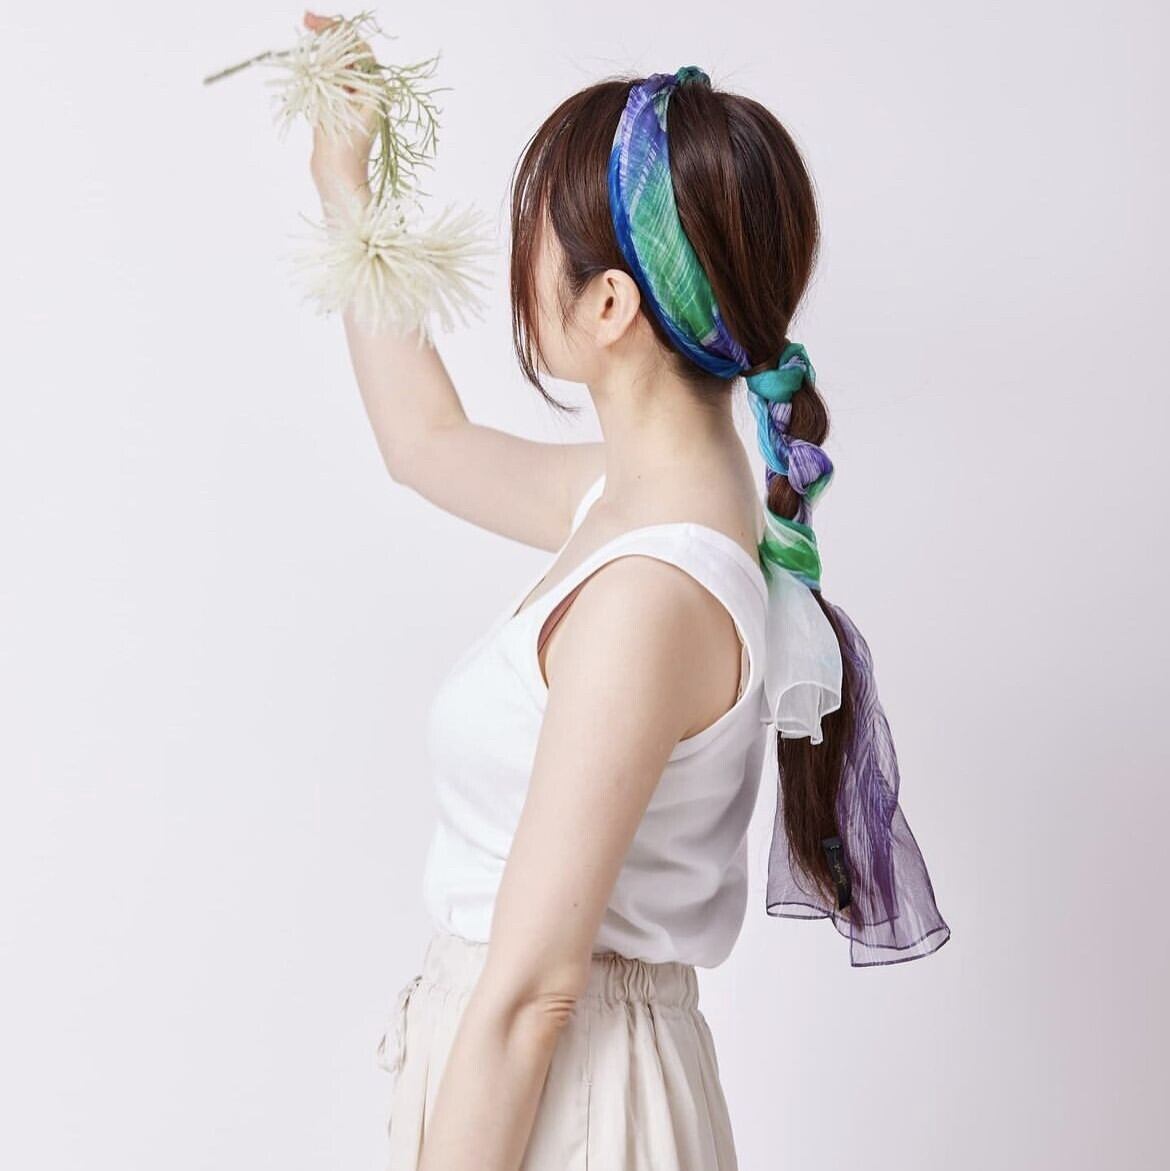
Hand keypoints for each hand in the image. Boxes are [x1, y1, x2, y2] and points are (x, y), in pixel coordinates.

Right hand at [303, 10, 379, 196]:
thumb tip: (324, 47)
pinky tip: (305, 66)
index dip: (335, 29)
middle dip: (327, 36)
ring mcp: (357, 101)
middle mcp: (370, 93)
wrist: (338, 177)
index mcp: (376, 89)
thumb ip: (333, 74)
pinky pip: (331, 81)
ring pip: (338, 66)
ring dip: (321, 52)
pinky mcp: (343, 109)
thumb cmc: (342, 147)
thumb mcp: (337, 103)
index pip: (358, 47)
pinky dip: (318, 71)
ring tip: (305, 42)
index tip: (311, 21)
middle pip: (349, 53)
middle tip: (306, 21)